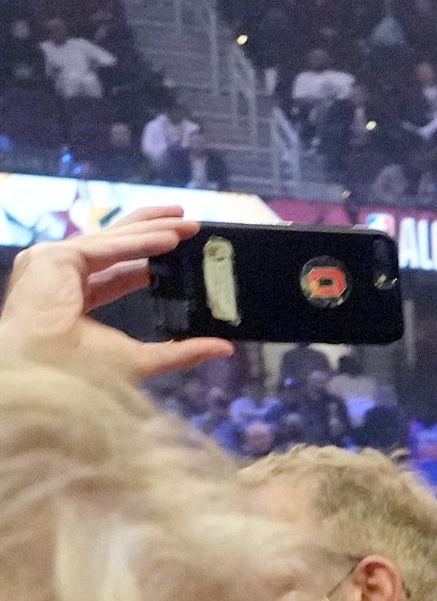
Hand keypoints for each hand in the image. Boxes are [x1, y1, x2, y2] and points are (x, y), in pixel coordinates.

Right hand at [0, 205, 235, 386]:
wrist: (48, 376)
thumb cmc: (81, 375)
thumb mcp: (142, 359)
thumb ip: (182, 351)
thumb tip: (224, 347)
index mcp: (71, 299)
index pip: (114, 272)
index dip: (146, 260)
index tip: (177, 252)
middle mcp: (57, 277)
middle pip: (112, 245)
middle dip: (152, 231)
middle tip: (190, 224)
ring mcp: (50, 264)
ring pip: (111, 239)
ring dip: (153, 230)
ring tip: (189, 225)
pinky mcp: (52, 258)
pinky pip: (106, 246)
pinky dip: (140, 241)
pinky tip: (171, 238)